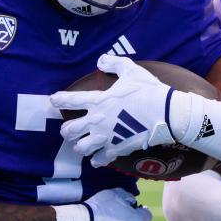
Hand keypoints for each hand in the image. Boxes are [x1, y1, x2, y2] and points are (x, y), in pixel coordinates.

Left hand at [52, 54, 176, 167]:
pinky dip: (97, 160)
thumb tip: (101, 60)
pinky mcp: (117, 149)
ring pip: (81, 148)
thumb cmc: (148, 91)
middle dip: (66, 130)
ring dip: (79, 146)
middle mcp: (97, 121)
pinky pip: (100, 160)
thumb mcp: (132, 71)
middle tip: (68, 130)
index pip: (71, 101)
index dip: (59, 100)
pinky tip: (97, 159)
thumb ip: (114, 63)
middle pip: (70, 130)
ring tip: (81, 145)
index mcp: (99, 101)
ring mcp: (106, 137)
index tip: (53, 100)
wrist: (166, 113)